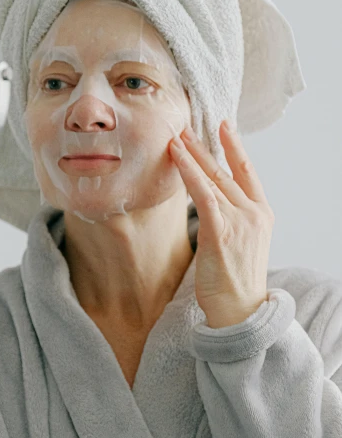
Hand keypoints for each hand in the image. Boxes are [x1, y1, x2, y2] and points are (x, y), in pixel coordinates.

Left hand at [168, 120, 274, 328]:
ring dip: (192, 155)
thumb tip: (208, 205)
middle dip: (205, 146)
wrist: (240, 312)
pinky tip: (178, 159)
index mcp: (261, 214)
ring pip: (212, 179)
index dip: (234, 147)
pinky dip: (189, 174)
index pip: (247, 172)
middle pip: (226, 171)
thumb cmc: (235, 282)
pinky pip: (202, 194)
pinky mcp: (221, 231)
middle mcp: (254, 213)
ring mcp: (240, 220)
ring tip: (175, 137)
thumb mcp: (241, 244)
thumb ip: (230, 221)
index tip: (223, 125)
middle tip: (187, 126)